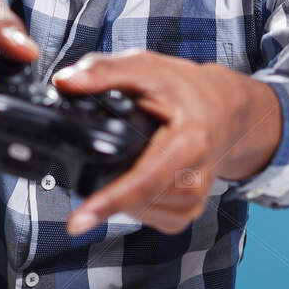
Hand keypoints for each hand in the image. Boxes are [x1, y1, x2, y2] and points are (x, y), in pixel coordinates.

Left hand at [52, 49, 281, 234]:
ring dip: (120, 195)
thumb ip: (104, 71)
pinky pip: (149, 217)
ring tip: (123, 162)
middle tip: (85, 177)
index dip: (108, 201)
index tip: (77, 221)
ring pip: (140, 210)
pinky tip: (135, 179)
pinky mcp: (189, 212)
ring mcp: (195, 199)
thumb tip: (64, 81)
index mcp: (191, 140)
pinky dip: (133, 202)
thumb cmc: (184, 88)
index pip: (145, 180)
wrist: (223, 109)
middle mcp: (197, 176)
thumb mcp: (145, 67)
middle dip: (106, 192)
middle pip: (139, 199)